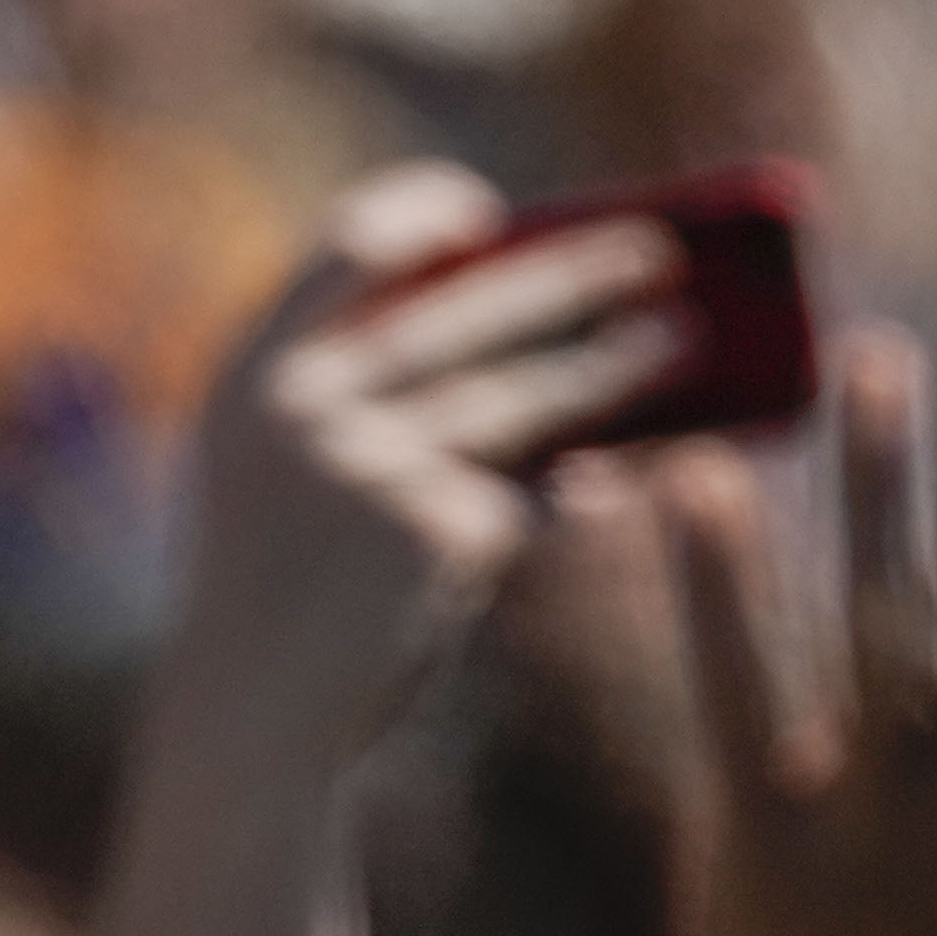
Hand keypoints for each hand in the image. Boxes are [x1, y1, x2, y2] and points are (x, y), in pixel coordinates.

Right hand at [174, 162, 691, 750]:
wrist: (251, 720)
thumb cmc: (280, 601)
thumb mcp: (286, 481)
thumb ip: (359, 406)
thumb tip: (527, 344)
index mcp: (254, 374)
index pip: (343, 248)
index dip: (421, 216)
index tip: (489, 215)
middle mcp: (309, 404)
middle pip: (466, 311)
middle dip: (568, 272)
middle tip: (653, 249)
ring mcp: (375, 466)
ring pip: (521, 398)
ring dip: (612, 365)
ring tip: (685, 340)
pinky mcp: (439, 532)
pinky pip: (527, 496)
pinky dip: (579, 486)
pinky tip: (629, 472)